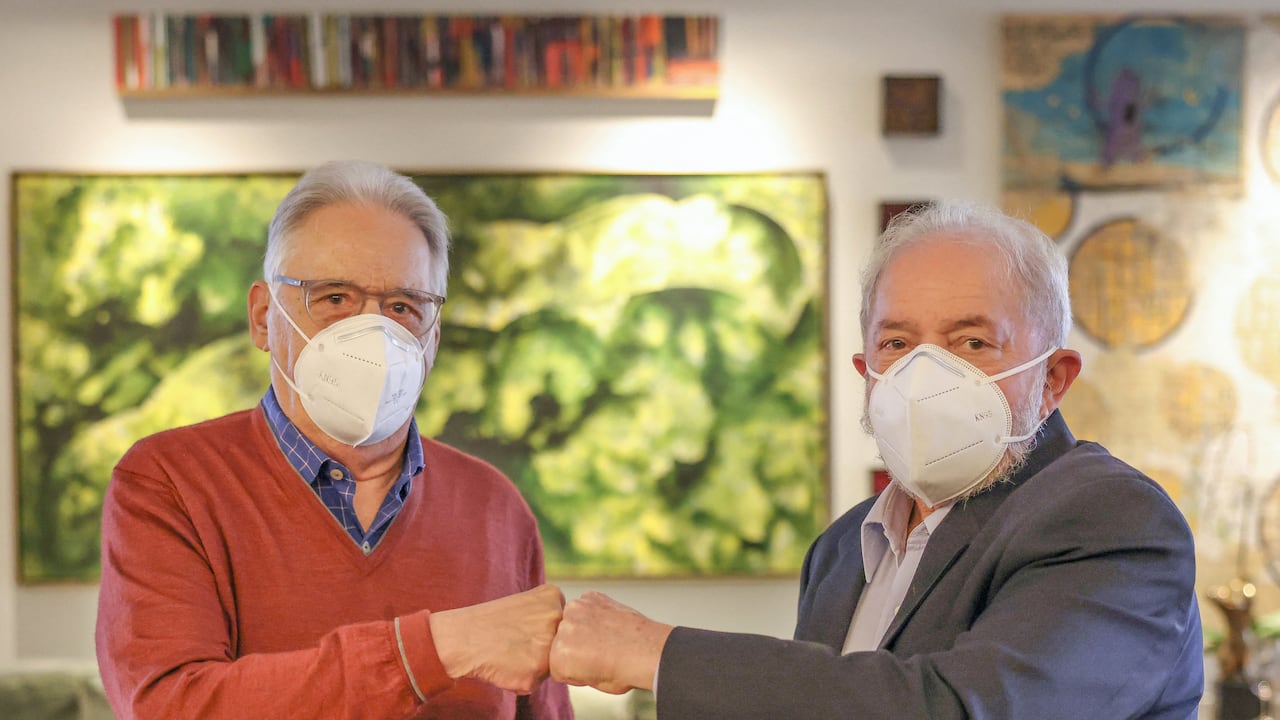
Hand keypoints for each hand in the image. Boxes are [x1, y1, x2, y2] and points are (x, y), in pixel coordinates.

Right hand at [429, 584, 564, 693]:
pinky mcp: (537, 671)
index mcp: (554, 597)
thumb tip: (573, 639)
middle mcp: (556, 618)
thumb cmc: (491, 622)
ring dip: (532, 666)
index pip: (564, 625)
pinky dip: (520, 680)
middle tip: (514, 640)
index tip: (522, 627)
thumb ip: (551, 616)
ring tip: (509, 652)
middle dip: (540, 648)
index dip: (541, 630)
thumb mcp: (527, 602)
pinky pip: (534, 683)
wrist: (461, 638)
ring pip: (549, 665)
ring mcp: (548, 645)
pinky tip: (505, 666)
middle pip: (560, 645)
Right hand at [550, 591, 672, 694]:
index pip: (554, 663)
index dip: (572, 668)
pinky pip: (585, 604)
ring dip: (582, 625)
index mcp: (558, 658)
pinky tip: (609, 622)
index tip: (588, 668)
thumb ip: (573, 667)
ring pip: (571, 619)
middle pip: (559, 639)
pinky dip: (594, 611)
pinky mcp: (591, 596)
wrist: (649, 651)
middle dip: (574, 644)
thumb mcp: (591, 681)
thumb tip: (570, 656)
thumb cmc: (624, 672)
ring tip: (604, 637)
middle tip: (596, 652)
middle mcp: (562, 630)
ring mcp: (576, 609)